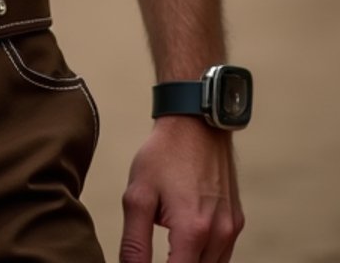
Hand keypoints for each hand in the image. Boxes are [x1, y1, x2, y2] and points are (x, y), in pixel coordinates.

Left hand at [120, 118, 243, 262]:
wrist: (195, 122)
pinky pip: (222, 256)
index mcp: (193, 231)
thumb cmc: (164, 154)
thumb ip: (134, 243)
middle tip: (154, 255)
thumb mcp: (138, 195)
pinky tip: (186, 244)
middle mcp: (219, 235)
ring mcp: (231, 229)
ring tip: (169, 250)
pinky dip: (204, 258)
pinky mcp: (237, 222)